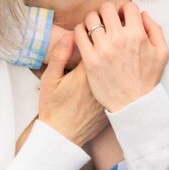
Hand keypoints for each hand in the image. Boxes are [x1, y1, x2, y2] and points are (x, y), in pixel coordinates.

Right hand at [36, 28, 107, 146]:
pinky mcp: (113, 102)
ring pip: (117, 68)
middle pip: (112, 54)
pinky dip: (117, 76)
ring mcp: (109, 92)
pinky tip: (111, 76)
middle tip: (103, 40)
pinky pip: (118, 83)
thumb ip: (59, 56)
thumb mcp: (49, 80)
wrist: (62, 137)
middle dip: (109, 43)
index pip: (99, 43)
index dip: (97, 35)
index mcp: (86, 72)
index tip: (94, 33)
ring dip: (114, 60)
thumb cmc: (53, 108)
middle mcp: (102, 80)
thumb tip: (69, 35)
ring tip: (107, 58)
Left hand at [76, 1, 168, 111]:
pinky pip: (79, 34)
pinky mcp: (90, 60)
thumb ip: (155, 29)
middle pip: (107, 8)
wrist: (134, 104)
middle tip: (108, 20)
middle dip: (108, 11)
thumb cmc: (148, 79)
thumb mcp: (162, 52)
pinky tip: (85, 35)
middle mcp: (119, 39)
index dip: (126, 10)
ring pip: (91, 19)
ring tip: (96, 27)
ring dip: (93, 19)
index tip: (123, 17)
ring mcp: (103, 49)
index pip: (129, 6)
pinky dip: (80, 30)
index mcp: (137, 35)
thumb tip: (143, 14)